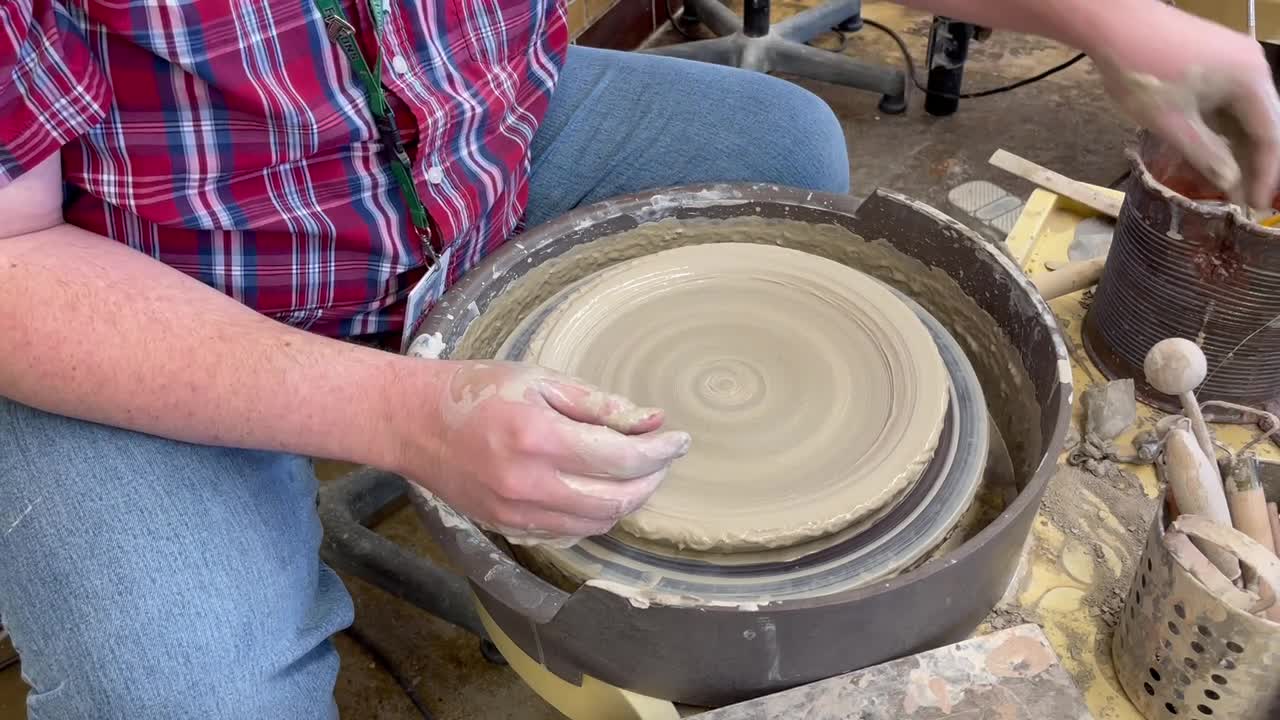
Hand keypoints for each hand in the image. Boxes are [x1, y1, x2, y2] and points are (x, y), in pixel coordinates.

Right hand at [401, 361, 690, 544]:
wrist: (412, 422)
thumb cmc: (475, 390)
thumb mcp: (540, 381)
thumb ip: (598, 404)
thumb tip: (652, 421)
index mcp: (539, 438)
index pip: (621, 458)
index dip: (660, 452)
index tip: (679, 439)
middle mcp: (529, 484)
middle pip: (617, 500)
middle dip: (651, 480)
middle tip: (663, 457)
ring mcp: (516, 513)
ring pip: (596, 524)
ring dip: (626, 502)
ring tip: (636, 473)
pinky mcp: (507, 528)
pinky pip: (568, 533)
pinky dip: (594, 516)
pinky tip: (599, 490)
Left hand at [1092, 3, 1279, 207]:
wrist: (1113, 21)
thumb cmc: (1142, 72)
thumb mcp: (1172, 123)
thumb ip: (1206, 155)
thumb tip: (1231, 182)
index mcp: (1250, 80)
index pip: (1270, 136)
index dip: (1265, 174)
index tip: (1256, 206)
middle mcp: (1252, 66)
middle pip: (1264, 123)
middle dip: (1255, 162)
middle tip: (1246, 199)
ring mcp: (1234, 59)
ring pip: (1245, 112)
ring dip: (1239, 146)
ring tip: (1231, 183)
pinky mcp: (1215, 58)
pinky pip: (1229, 99)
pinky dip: (1224, 127)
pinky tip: (1214, 151)